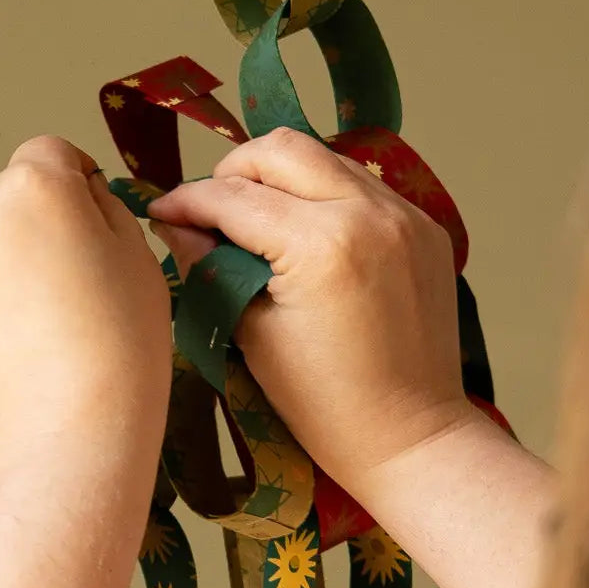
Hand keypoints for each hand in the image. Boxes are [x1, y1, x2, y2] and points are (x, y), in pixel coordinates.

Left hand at [0, 136, 173, 587]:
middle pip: (11, 200)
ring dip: (8, 268)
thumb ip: (103, 210)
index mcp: (33, 184)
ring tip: (47, 328)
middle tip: (78, 286)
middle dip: (39, 227)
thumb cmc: (120, 346)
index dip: (79, 186)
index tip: (95, 229)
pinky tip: (20, 353)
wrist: (67, 438)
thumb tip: (79, 199)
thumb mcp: (140, 258)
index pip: (52, 154)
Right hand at [147, 127, 478, 501]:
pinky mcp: (427, 228)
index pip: (234, 198)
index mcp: (321, 247)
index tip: (161, 212)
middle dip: (234, 172)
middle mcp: (370, 214)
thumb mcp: (252, 336)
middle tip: (210, 211)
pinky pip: (363, 187)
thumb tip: (172, 224)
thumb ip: (209, 267)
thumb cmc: (324, 405)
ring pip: (325, 158)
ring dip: (281, 180)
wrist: (410, 437)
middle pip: (281, 150)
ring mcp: (407, 216)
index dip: (187, 202)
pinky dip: (325, 198)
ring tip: (256, 222)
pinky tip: (307, 237)